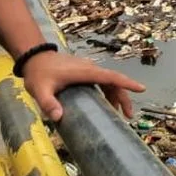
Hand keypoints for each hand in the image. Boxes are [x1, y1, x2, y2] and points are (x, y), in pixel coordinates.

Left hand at [21, 51, 144, 120]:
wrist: (34, 58)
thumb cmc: (39, 73)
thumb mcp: (40, 90)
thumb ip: (48, 103)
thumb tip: (58, 117)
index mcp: (85, 72)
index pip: (111, 77)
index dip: (126, 83)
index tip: (141, 89)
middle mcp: (90, 69)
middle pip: (113, 81)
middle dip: (124, 97)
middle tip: (129, 116)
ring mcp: (88, 70)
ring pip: (108, 82)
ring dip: (116, 96)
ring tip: (120, 114)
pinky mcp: (84, 73)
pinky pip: (101, 82)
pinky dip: (108, 93)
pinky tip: (106, 104)